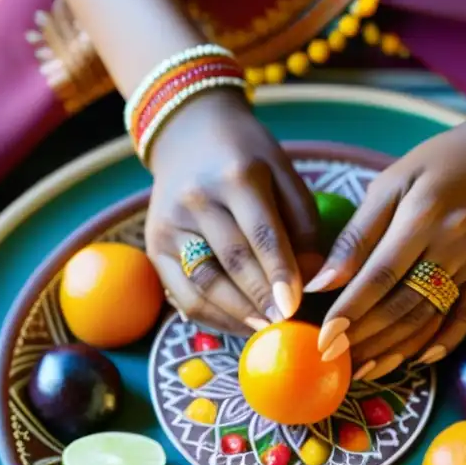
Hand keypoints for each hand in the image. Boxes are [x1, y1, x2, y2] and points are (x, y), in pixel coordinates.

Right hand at [144, 90, 319, 334]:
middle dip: (261, 299)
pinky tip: (238, 325)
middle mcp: (195, 199)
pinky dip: (211, 316)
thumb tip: (311, 278)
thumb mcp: (284, 173)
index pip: (261, 233)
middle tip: (285, 326)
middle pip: (232, 261)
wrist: (188, 134)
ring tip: (265, 330)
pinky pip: (182, 294)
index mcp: (235, 176)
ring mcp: (168, 224)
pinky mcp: (154, 246)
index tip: (294, 306)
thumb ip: (302, 223)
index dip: (279, 273)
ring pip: (204, 283)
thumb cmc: (247, 157)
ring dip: (237, 315)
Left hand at [309, 110, 465, 378]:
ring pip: (430, 317)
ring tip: (363, 370)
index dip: (350, 310)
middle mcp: (452, 244)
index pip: (379, 275)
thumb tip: (323, 281)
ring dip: (394, 349)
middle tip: (333, 360)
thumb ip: (359, 232)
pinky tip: (416, 361)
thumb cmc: (441, 163)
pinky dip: (442, 343)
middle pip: (402, 304)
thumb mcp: (394, 180)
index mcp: (422, 215)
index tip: (323, 339)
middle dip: (364, 337)